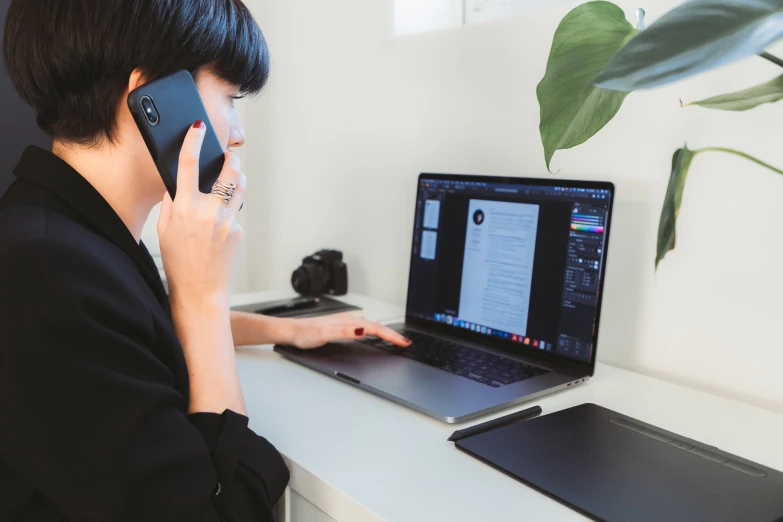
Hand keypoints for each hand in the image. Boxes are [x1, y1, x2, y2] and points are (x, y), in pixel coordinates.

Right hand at [158, 121, 246, 306]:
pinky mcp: (239, 231)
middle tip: (229, 157)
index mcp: (184, 207)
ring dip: (237, 180)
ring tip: (231, 181)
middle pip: (228, 171)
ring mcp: (227, 221)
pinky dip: (230, 214)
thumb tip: (178, 182)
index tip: (197, 127)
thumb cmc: (179, 262)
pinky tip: (221, 229)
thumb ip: (172, 203)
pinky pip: (236, 214)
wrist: (200, 291)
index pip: (188, 163)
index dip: (193, 140)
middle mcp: (208, 211)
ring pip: (239, 188)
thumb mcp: (165, 229)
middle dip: (231, 159)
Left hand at [287, 314, 411, 349]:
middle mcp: (348, 320)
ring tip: (396, 339)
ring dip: (385, 332)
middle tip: (406, 342)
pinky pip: (364, 328)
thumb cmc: (304, 333)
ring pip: (371, 327)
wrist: (291, 331)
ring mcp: (345, 323)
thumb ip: (344, 332)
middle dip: (392, 334)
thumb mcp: (324, 334)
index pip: (374, 328)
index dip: (390, 336)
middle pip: (376, 326)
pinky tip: (374, 334)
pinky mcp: (341, 327)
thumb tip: (362, 330)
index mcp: (348, 321)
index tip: (403, 342)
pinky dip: (374, 332)